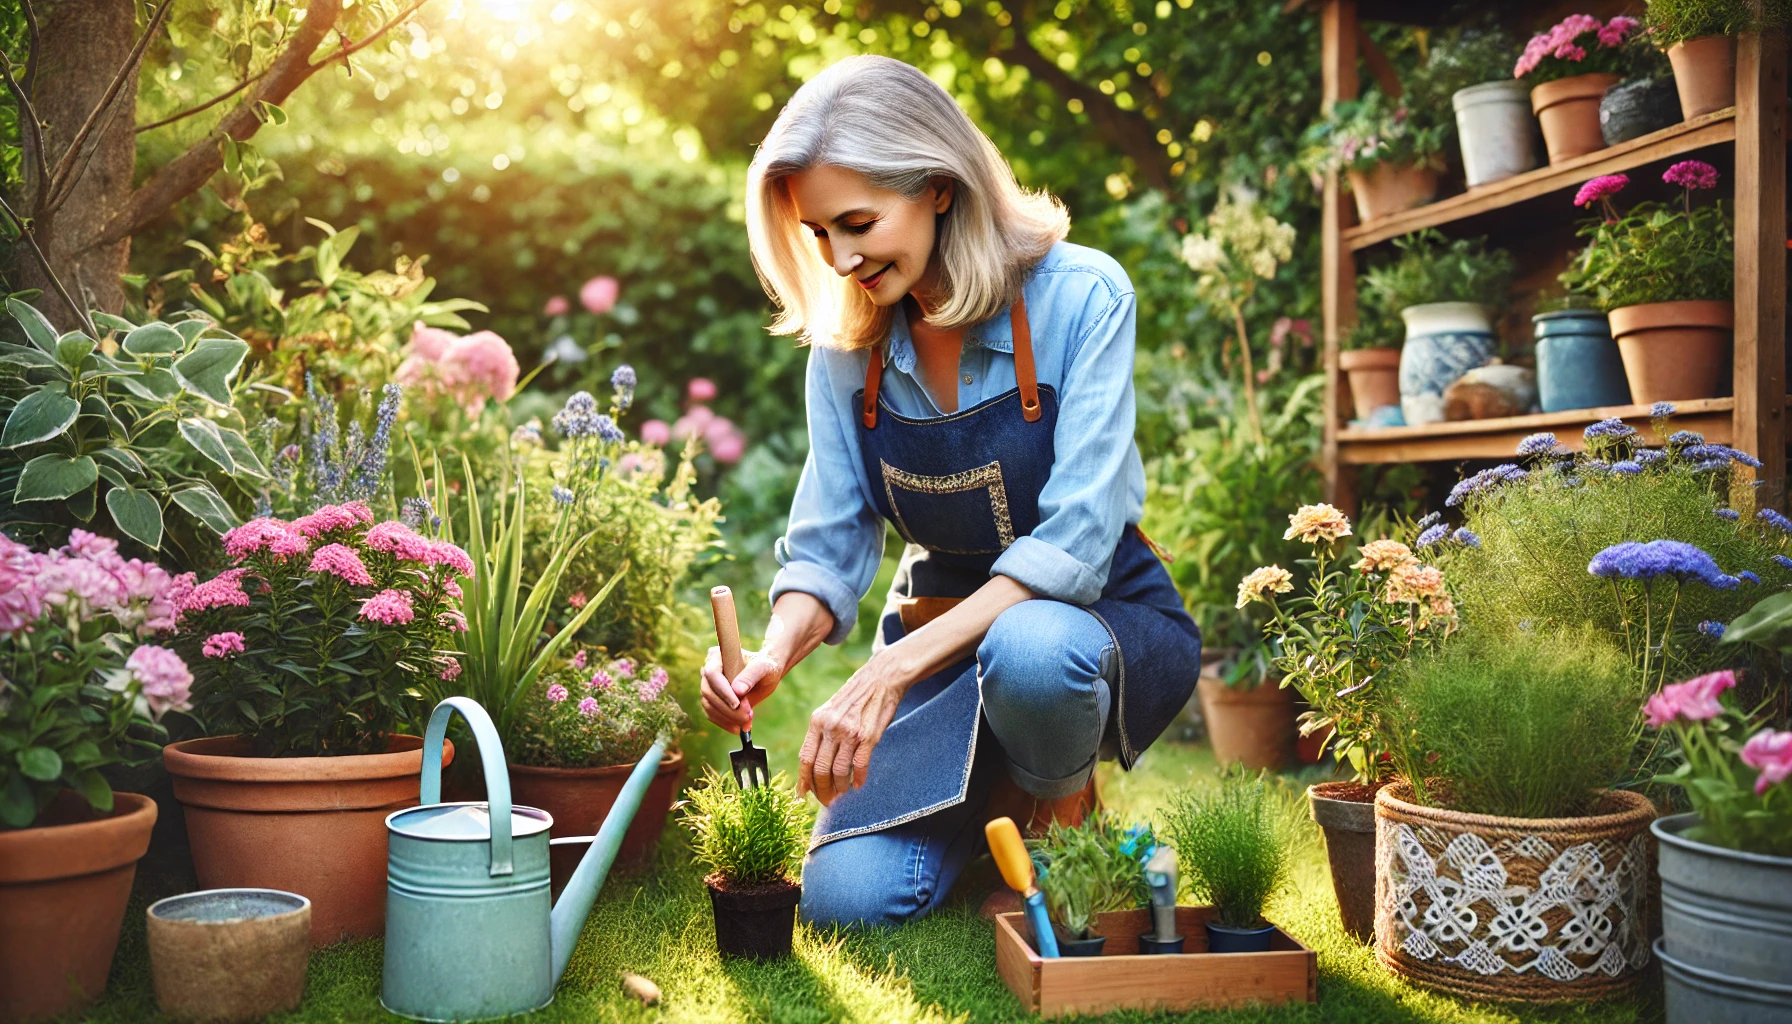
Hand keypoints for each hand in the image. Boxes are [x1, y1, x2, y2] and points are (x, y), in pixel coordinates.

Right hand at [700, 646, 783, 733]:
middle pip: (708, 692)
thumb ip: (751, 676)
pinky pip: (712, 714)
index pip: (712, 674)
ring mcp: (709, 686)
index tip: (737, 704)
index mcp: (718, 656)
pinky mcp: (712, 701)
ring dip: (726, 718)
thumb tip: (738, 690)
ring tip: (746, 723)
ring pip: (709, 706)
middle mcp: (708, 670)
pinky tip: (739, 728)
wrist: (767, 676)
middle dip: (727, 708)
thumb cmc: (766, 667)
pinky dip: (725, 723)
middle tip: (747, 717)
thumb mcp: (764, 668)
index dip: (722, 690)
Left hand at [798, 653, 910, 805]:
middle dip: (822, 790)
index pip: (805, 758)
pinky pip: (860, 765)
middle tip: (827, 801)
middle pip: (820, 769)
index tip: (804, 795)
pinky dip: (858, 779)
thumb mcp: (831, 711)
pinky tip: (858, 785)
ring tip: (842, 794)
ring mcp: (849, 732)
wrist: (881, 678)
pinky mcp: (868, 736)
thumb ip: (822, 733)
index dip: (804, 780)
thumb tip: (814, 763)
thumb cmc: (855, 697)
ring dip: (840, 788)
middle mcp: (830, 727)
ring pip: (838, 771)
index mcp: (817, 721)